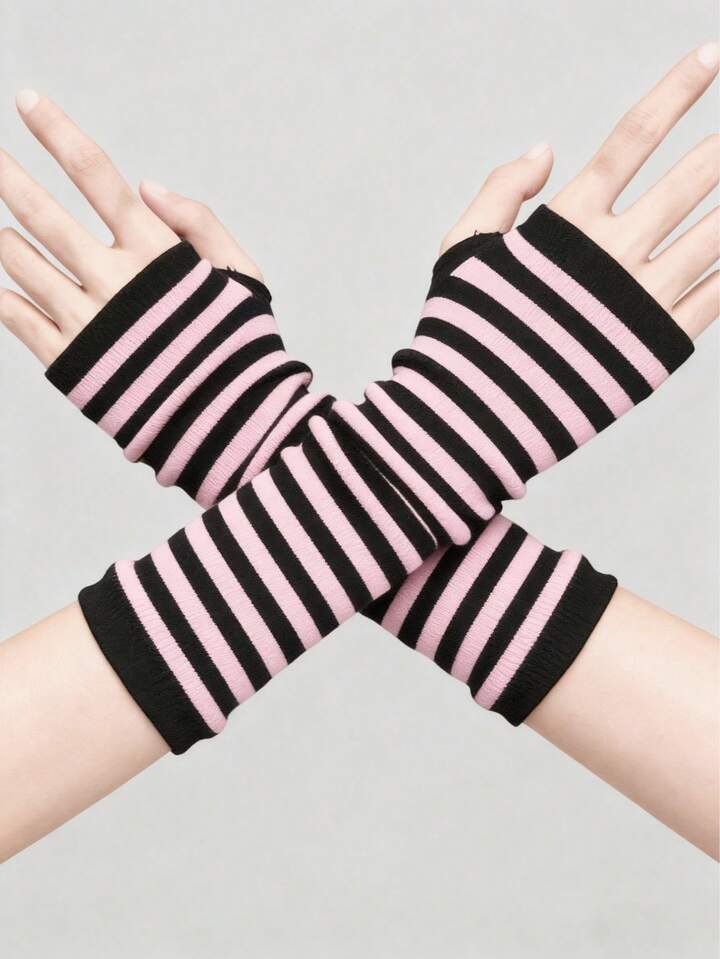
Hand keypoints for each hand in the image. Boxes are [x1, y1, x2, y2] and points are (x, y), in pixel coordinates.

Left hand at [0, 93, 260, 365]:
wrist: (228, 421)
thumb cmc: (238, 345)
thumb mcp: (243, 275)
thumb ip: (201, 222)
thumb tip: (146, 186)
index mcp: (156, 251)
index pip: (95, 174)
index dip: (57, 131)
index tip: (25, 100)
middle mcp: (114, 279)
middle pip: (39, 212)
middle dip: (2, 173)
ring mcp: (86, 321)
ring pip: (19, 261)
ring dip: (3, 238)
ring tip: (2, 231)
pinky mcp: (68, 361)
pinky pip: (14, 316)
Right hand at [442, 44, 718, 339]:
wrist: (471, 417)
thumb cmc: (464, 332)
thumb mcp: (461, 249)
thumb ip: (501, 189)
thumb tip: (547, 148)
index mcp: (564, 224)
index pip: (631, 139)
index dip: (676, 92)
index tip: (710, 56)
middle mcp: (610, 254)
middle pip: (690, 182)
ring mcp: (639, 301)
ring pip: (715, 237)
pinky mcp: (657, 348)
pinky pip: (716, 297)